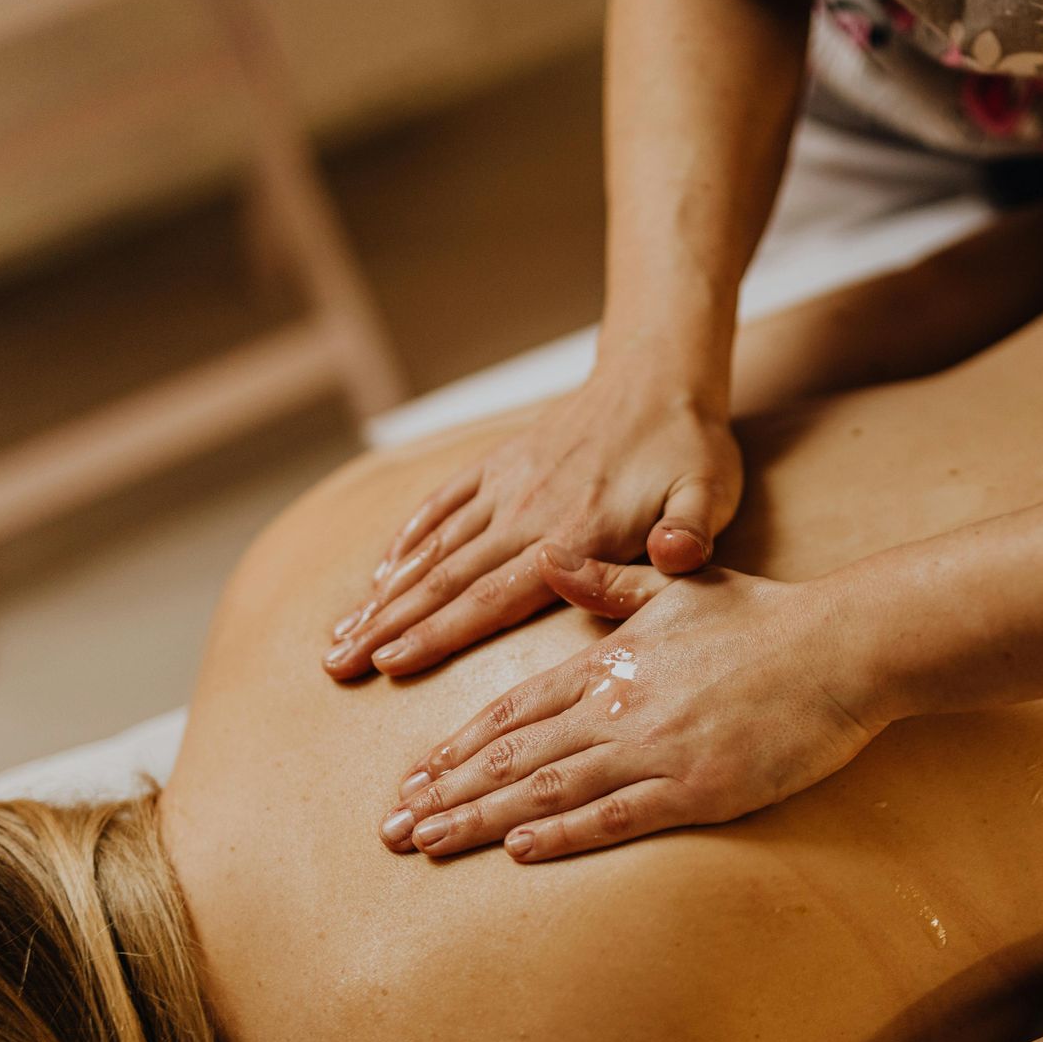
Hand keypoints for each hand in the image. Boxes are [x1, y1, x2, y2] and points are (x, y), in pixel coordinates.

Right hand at [323, 352, 742, 678]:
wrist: (659, 375)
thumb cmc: (689, 448)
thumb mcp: (709, 493)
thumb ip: (690, 532)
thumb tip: (677, 556)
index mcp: (574, 534)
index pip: (492, 596)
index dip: (438, 633)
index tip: (387, 663)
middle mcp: (527, 511)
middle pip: (444, 580)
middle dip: (387, 626)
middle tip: (333, 665)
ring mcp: (507, 485)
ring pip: (433, 547)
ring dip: (383, 593)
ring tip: (338, 632)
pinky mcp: (500, 463)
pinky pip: (443, 504)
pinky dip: (407, 539)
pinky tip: (380, 572)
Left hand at [377, 547, 883, 860]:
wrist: (840, 648)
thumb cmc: (764, 618)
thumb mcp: (677, 588)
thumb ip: (606, 582)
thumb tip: (548, 558)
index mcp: (611, 662)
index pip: (515, 710)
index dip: (460, 746)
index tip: (414, 775)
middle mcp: (620, 706)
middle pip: (515, 756)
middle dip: (448, 793)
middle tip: (392, 829)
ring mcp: (656, 749)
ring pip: (550, 789)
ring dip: (483, 819)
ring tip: (430, 843)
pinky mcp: (697, 788)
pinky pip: (616, 816)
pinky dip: (563, 834)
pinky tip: (519, 850)